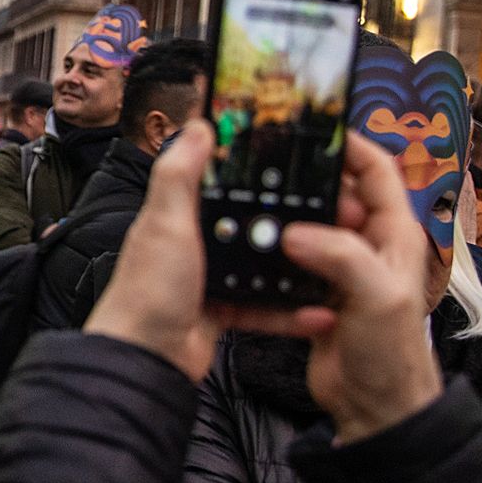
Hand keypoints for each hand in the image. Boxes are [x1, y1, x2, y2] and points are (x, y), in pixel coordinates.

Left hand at [85, 123, 317, 379]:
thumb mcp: (165, 223)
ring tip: (335, 259)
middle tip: (332, 214)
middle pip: (248, 222)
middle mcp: (193, 242)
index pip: (217, 181)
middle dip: (287, 220)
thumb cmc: (147, 289)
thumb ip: (179, 175)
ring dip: (296, 267)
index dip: (252, 170)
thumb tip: (198, 125)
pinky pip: (264, 307)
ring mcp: (208, 277)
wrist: (146, 357)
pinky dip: (290, 312)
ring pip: (261, 265)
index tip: (292, 161)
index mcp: (177, 215)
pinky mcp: (222, 311)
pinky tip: (320, 312)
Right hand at [281, 132, 442, 443]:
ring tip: (251, 199)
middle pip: (334, 196)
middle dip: (304, 179)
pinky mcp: (314, 292)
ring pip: (308, 225)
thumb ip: (340, 257)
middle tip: (267, 164)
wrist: (374, 406)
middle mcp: (366, 246)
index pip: (376, 173)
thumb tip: (296, 232)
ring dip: (284, 214)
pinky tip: (251, 246)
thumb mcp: (375, 297)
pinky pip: (290, 259)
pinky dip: (273, 250)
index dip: (349, 146)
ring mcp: (339, 269)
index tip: (314, 128)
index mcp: (392, 236)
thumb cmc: (390, 354)